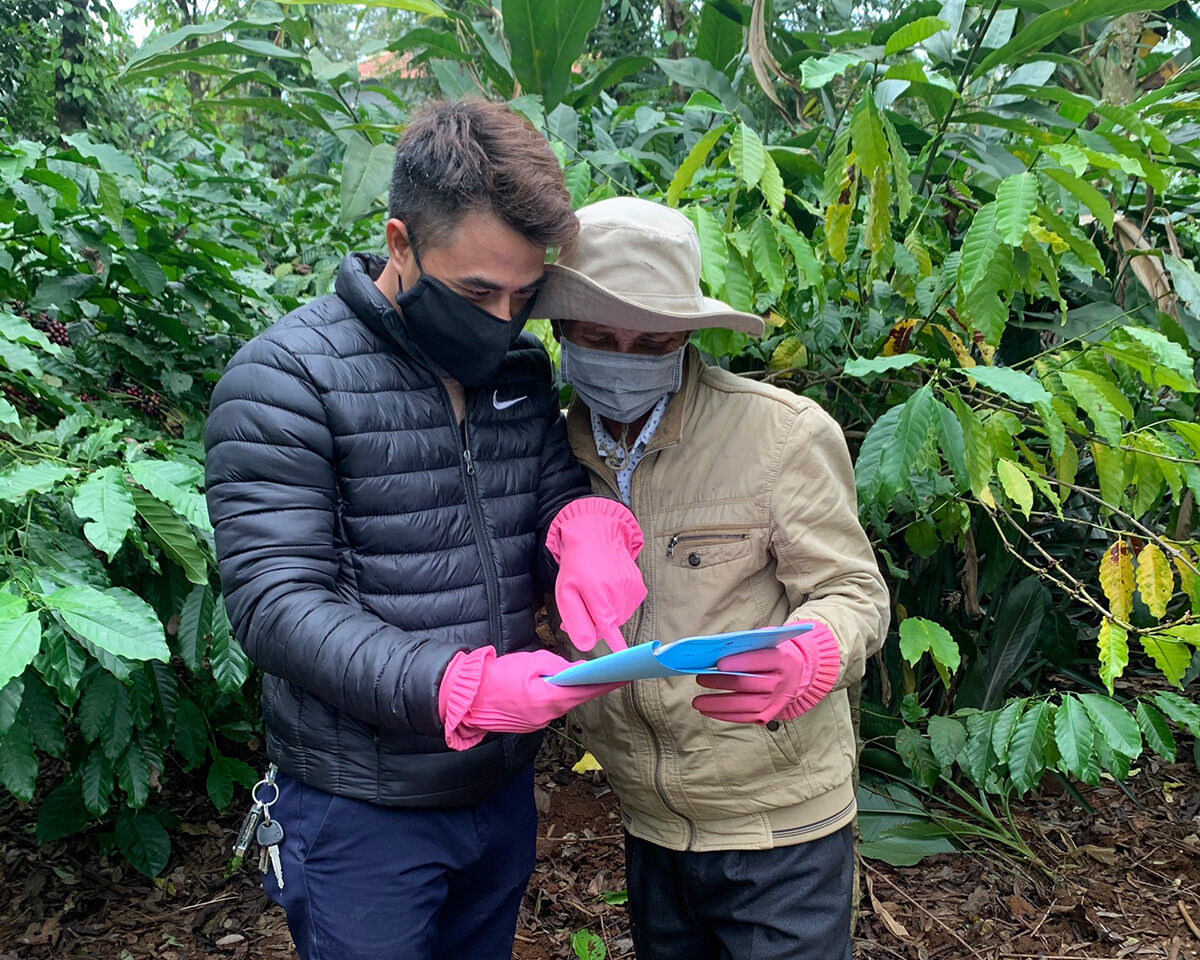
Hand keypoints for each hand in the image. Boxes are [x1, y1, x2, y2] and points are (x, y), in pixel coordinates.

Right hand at [439, 646, 622, 749]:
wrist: (467, 698)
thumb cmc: (498, 676)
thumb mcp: (530, 662)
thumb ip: (556, 665)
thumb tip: (578, 668)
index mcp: (549, 699)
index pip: (585, 691)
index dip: (606, 684)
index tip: (624, 676)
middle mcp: (547, 716)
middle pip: (576, 700)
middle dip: (593, 687)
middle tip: (612, 675)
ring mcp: (537, 723)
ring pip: (562, 705)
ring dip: (574, 692)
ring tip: (589, 678)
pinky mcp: (529, 724)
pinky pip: (549, 709)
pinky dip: (556, 698)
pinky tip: (560, 688)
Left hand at [547, 497, 646, 652]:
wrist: (596, 535)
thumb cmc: (577, 565)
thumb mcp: (565, 593)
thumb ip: (576, 621)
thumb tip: (586, 645)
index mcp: (598, 597)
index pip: (608, 631)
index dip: (615, 647)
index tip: (622, 660)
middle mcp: (618, 595)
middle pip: (609, 626)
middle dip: (595, 623)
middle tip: (583, 605)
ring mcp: (631, 590)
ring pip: (619, 617)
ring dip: (607, 612)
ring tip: (596, 592)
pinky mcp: (639, 587)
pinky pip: (628, 606)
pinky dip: (618, 603)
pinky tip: (609, 588)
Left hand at [692, 622, 840, 724]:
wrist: (795, 674)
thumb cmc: (770, 653)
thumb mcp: (764, 642)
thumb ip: (745, 645)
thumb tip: (714, 651)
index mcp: (783, 658)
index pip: (762, 659)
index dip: (741, 662)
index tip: (719, 663)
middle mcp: (782, 681)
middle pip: (751, 683)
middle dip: (723, 682)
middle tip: (700, 678)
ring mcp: (777, 701)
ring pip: (747, 705)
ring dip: (720, 704)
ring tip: (698, 702)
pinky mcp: (769, 715)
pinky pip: (746, 718)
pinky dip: (724, 715)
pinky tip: (708, 710)